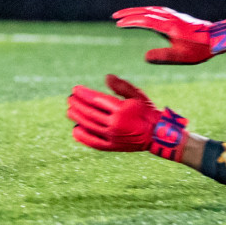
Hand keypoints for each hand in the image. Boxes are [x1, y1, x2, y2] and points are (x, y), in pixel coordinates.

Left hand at [67, 75, 189, 160]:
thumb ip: (121, 86)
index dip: (84, 94)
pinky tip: (75, 130)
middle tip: (70, 99)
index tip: (75, 89)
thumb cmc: (146, 110)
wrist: (156, 133)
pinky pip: (94, 142)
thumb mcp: (136, 94)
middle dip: (78, 105)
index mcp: (121, 109)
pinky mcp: (112, 146)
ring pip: (90, 126)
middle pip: (90, 113)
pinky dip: (83, 137)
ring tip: (70, 111)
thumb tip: (106, 77)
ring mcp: (113, 136)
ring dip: (77, 118)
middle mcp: (115, 124)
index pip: (96, 100)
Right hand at [114, 6, 225, 63]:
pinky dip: (147, 11)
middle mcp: (170, 18)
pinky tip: (144, 14)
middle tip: (115, 15)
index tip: (119, 23)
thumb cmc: (200, 49)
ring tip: (125, 14)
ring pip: (151, 9)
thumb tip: (145, 57)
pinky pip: (158, 10)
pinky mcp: (177, 17)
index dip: (131, 21)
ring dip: (137, 10)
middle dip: (129, 12)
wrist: (217, 37)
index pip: (145, 20)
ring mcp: (174, 15)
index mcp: (169, 26)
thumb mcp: (182, 57)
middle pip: (146, 11)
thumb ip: (163, 56)